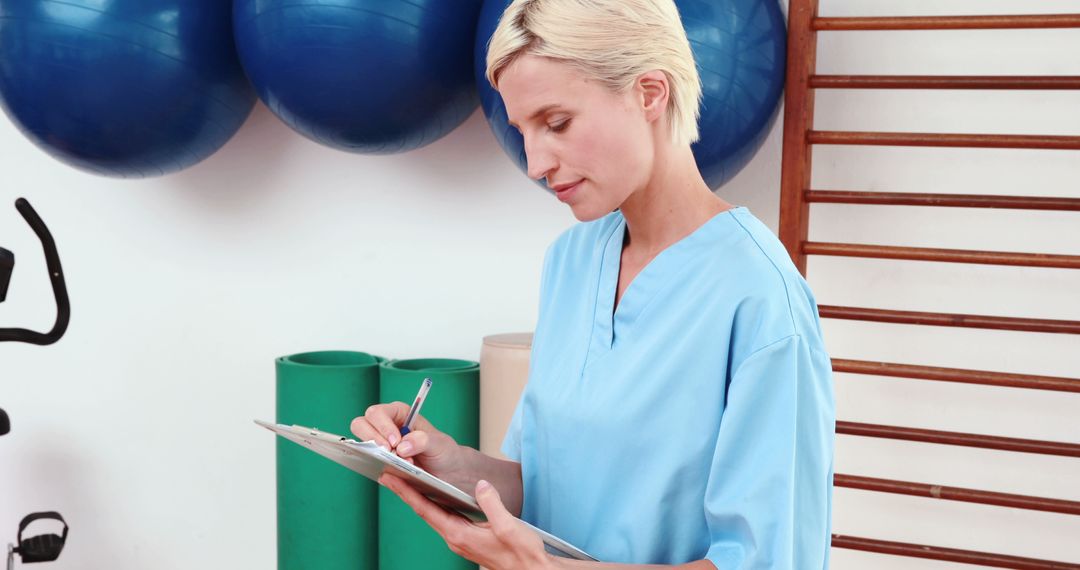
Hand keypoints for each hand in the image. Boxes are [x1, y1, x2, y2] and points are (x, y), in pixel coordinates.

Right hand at [350, 402, 462, 477]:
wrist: (448, 472)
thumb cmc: (444, 451)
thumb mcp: (439, 444)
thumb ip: (423, 440)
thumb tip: (402, 447)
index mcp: (399, 413)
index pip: (377, 413)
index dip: (383, 427)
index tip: (395, 442)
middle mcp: (385, 426)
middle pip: (361, 424)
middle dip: (373, 440)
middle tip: (390, 453)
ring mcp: (380, 444)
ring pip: (361, 443)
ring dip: (375, 455)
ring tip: (398, 463)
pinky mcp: (379, 461)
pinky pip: (367, 462)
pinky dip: (376, 466)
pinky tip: (391, 471)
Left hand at [380, 473, 556, 569]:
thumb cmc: (521, 553)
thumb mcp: (508, 525)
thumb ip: (491, 504)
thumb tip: (480, 486)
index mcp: (460, 535)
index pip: (426, 510)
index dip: (407, 493)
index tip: (391, 479)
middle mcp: (456, 539)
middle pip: (425, 512)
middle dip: (406, 493)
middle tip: (389, 476)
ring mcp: (461, 540)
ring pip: (434, 515)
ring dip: (419, 498)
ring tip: (406, 482)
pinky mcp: (469, 539)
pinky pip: (446, 519)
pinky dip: (435, 505)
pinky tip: (435, 497)